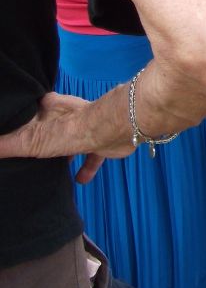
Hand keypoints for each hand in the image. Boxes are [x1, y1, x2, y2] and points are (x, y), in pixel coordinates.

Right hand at [0, 90, 132, 168]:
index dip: (22, 123)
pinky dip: (86, 168)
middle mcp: (69, 114)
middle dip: (43, 140)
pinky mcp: (102, 141)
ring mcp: (87, 126)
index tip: (12, 136)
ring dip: (65, 155)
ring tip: (53, 169)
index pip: (31, 112)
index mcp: (50, 106)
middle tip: (31, 157)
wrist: (113, 129)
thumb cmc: (70, 130)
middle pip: (51, 127)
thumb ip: (8, 144)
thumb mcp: (31, 139)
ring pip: (72, 141)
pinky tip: (79, 180)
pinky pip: (92, 156)